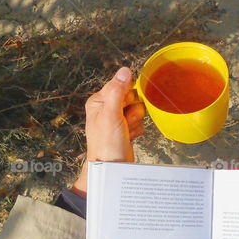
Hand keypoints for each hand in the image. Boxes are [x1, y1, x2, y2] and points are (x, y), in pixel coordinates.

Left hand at [71, 67, 145, 196]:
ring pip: (138, 109)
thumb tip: (124, 70)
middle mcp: (107, 107)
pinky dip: (136, 129)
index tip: (123, 109)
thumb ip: (117, 91)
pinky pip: (139, 122)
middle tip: (124, 122)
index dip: (126, 97)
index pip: (121, 85)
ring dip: (135, 121)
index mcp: (99, 101)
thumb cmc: (107, 143)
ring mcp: (117, 119)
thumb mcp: (111, 114)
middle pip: (132, 97)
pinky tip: (129, 137)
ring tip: (125, 132)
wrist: (111, 168)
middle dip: (132, 110)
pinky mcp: (126, 129)